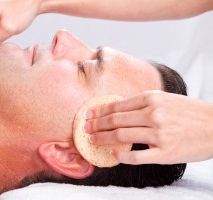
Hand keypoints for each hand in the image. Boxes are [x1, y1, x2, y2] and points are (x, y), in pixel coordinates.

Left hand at [84, 91, 212, 164]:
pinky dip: (122, 156)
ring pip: (121, 136)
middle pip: (115, 120)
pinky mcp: (165, 152)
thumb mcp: (166, 99)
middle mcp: (154, 114)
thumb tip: (118, 110)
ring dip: (102, 139)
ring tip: (92, 141)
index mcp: (152, 98)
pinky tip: (113, 155)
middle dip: (96, 125)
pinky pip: (137, 156)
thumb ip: (143, 103)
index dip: (99, 111)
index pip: (117, 105)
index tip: (88, 114)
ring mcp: (159, 134)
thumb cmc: (190, 112)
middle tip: (85, 129)